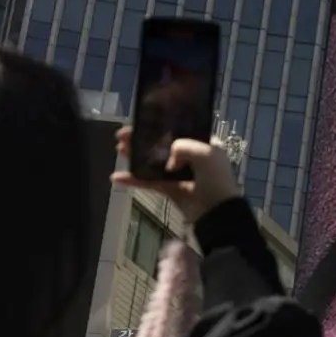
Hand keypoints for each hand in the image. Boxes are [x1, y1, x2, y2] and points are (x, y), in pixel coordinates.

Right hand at [113, 127, 239, 222]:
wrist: (217, 213)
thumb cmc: (216, 179)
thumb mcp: (206, 153)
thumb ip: (183, 147)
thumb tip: (169, 161)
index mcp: (203, 143)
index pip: (177, 130)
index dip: (158, 126)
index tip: (140, 123)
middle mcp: (191, 156)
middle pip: (161, 145)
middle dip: (142, 140)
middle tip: (122, 136)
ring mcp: (179, 173)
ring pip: (153, 162)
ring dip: (135, 156)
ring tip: (119, 150)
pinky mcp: (171, 189)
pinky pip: (149, 182)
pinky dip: (134, 180)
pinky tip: (117, 177)